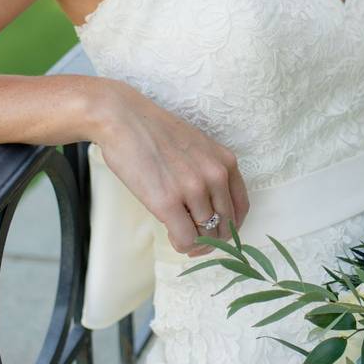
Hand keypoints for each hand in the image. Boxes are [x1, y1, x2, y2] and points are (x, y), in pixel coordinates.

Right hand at [91, 80, 249, 256]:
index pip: (241, 208)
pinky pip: (187, 240)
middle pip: (226, 226)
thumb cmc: (155, 132)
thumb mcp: (198, 146)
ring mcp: (193, 189)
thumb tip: (210, 210)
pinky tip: (171, 235)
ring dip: (194, 242)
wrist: (122, 118)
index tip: (214, 231)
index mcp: (226, 162)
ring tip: (177, 232)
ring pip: (207, 236)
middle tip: (194, 239)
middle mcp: (216, 176)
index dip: (229, 227)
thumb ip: (210, 173)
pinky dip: (182, 246)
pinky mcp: (168, 202)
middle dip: (212, 239)